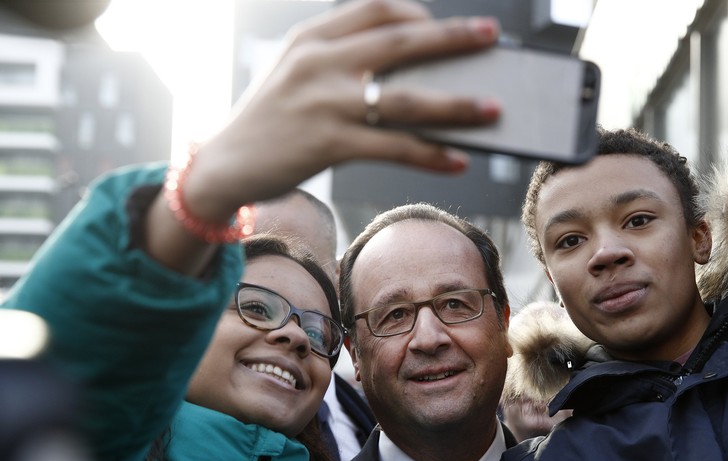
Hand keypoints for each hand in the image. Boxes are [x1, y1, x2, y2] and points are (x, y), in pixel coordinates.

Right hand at [184, 0, 500, 218]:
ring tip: (493, 108)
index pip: (374, 7)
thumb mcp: (294, 75)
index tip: (439, 23)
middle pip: (401, 41)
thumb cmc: (268, 122)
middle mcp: (319, 61)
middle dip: (453, 38)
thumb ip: (340, 63)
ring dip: (456, 104)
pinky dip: (431, 154)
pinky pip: (394, 148)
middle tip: (490, 36)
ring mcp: (325, 102)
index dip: (414, 11)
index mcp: (311, 38)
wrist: (222, 166)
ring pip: (406, 99)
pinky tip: (457, 161)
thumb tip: (413, 82)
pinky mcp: (329, 144)